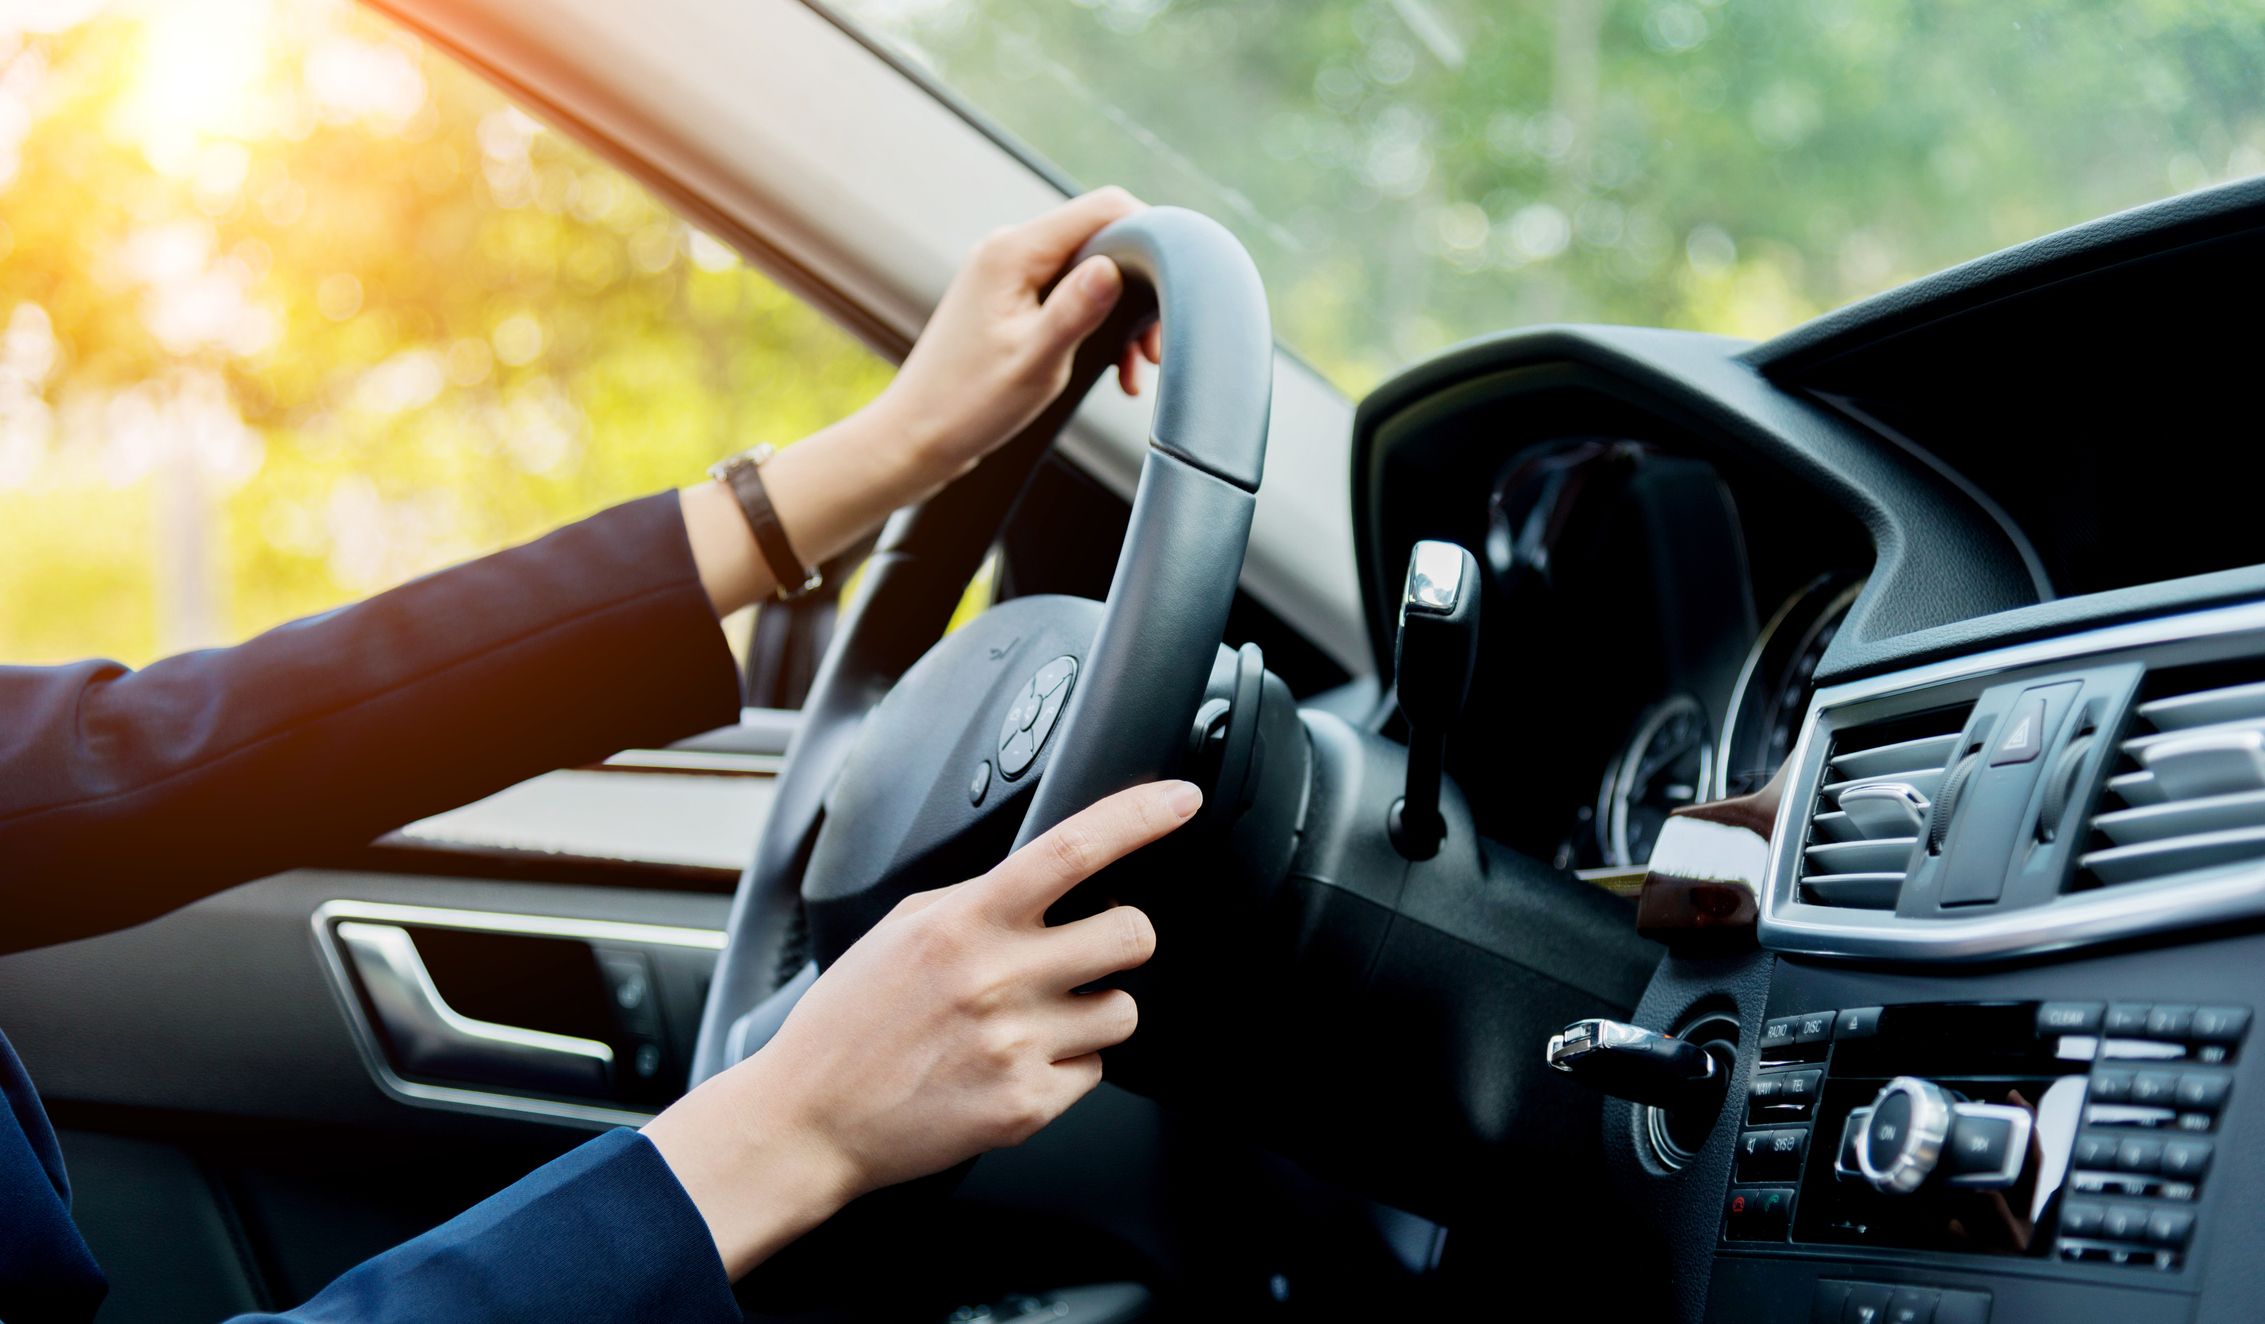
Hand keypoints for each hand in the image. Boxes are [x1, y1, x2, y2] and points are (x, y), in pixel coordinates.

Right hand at [642, 779, 1199, 1277]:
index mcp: (965, 922)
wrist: (810, 1119)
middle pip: (1133, 935)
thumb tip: (1049, 877)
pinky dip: (1067, 1067)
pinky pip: (1095, 1072)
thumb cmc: (851, 1021)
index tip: (1181, 801)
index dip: (1140, 816)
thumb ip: (977, 899)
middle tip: (1089, 949)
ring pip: (1124, 1010)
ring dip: (1096, 1009)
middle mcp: (999, 979)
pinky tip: (1015, 1064)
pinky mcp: (1027, 1107)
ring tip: (1038, 1019)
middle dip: (1125, 938)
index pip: (1073, 849)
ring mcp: (1018, 1046)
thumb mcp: (903, 929)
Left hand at [875, 187, 1164, 488]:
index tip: (1175, 288)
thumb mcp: (1033, 362)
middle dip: (1139, 288)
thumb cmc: (967, 405)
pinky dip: (1097, 326)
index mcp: (1013, 253)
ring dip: (1121, 314)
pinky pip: (1069, 295)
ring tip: (1134, 367)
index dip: (1151, 236)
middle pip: (1101, 238)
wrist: (915, 437)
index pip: (1103, 209)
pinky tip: (1112, 369)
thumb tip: (1114, 268)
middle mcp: (1010, 250)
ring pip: (1090, 270)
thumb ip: (1075, 312)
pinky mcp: (1011, 300)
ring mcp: (1009, 274)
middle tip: (1151, 348)